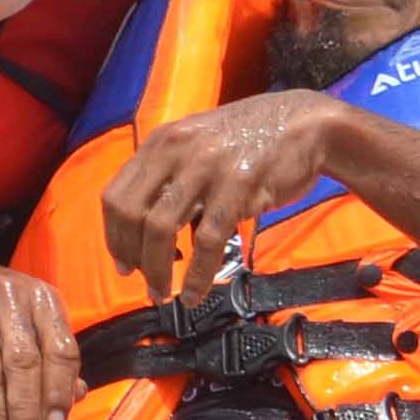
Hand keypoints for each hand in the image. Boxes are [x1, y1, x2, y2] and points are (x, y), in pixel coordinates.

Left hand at [103, 92, 348, 301]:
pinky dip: (197, 275)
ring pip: (161, 228)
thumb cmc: (253, 142)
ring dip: (157, 271)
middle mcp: (176, 150)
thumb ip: (172, 178)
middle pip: (131, 214)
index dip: (114, 237)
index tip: (124, 264)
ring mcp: (206, 166)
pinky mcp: (237, 185)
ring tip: (164, 295)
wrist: (306, 125)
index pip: (116, 195)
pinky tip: (195, 294)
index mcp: (161, 142)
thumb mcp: (200, 147)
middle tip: (145, 283)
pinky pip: (206, 240)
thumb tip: (150, 232)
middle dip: (132, 258)